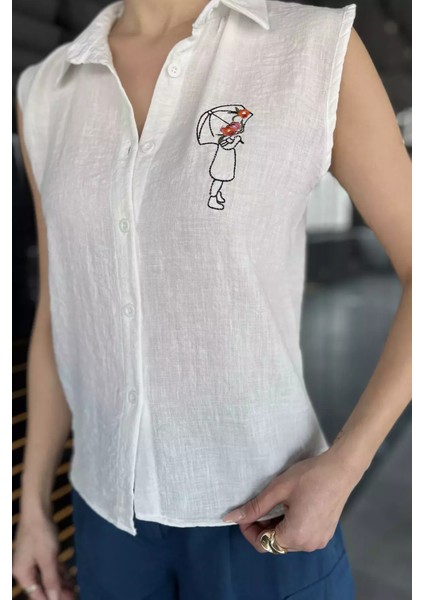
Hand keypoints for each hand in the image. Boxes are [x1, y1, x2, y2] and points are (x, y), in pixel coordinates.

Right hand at [13, 509, 76, 598]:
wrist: (37, 510)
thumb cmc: (40, 534)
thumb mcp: (47, 558)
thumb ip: (51, 580)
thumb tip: (53, 598)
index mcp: (22, 573)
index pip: (36, 593)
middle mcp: (25, 569)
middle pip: (42, 586)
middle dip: (58, 593)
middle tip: (74, 597)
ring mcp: (33, 559)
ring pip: (48, 576)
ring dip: (60, 584)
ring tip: (74, 592)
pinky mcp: (41, 551)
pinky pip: (50, 567)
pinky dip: (59, 573)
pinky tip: (70, 579)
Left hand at [222, 449, 363, 552]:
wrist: (341, 469)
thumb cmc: (309, 477)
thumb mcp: (278, 490)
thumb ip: (255, 507)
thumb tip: (231, 518)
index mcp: (295, 537)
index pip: (262, 544)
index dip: (249, 529)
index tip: (246, 511)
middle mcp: (308, 545)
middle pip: (276, 543)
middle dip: (263, 526)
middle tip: (261, 504)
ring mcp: (319, 541)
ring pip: (288, 540)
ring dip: (277, 525)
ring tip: (277, 503)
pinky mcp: (325, 534)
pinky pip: (301, 536)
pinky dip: (291, 525)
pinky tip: (291, 506)